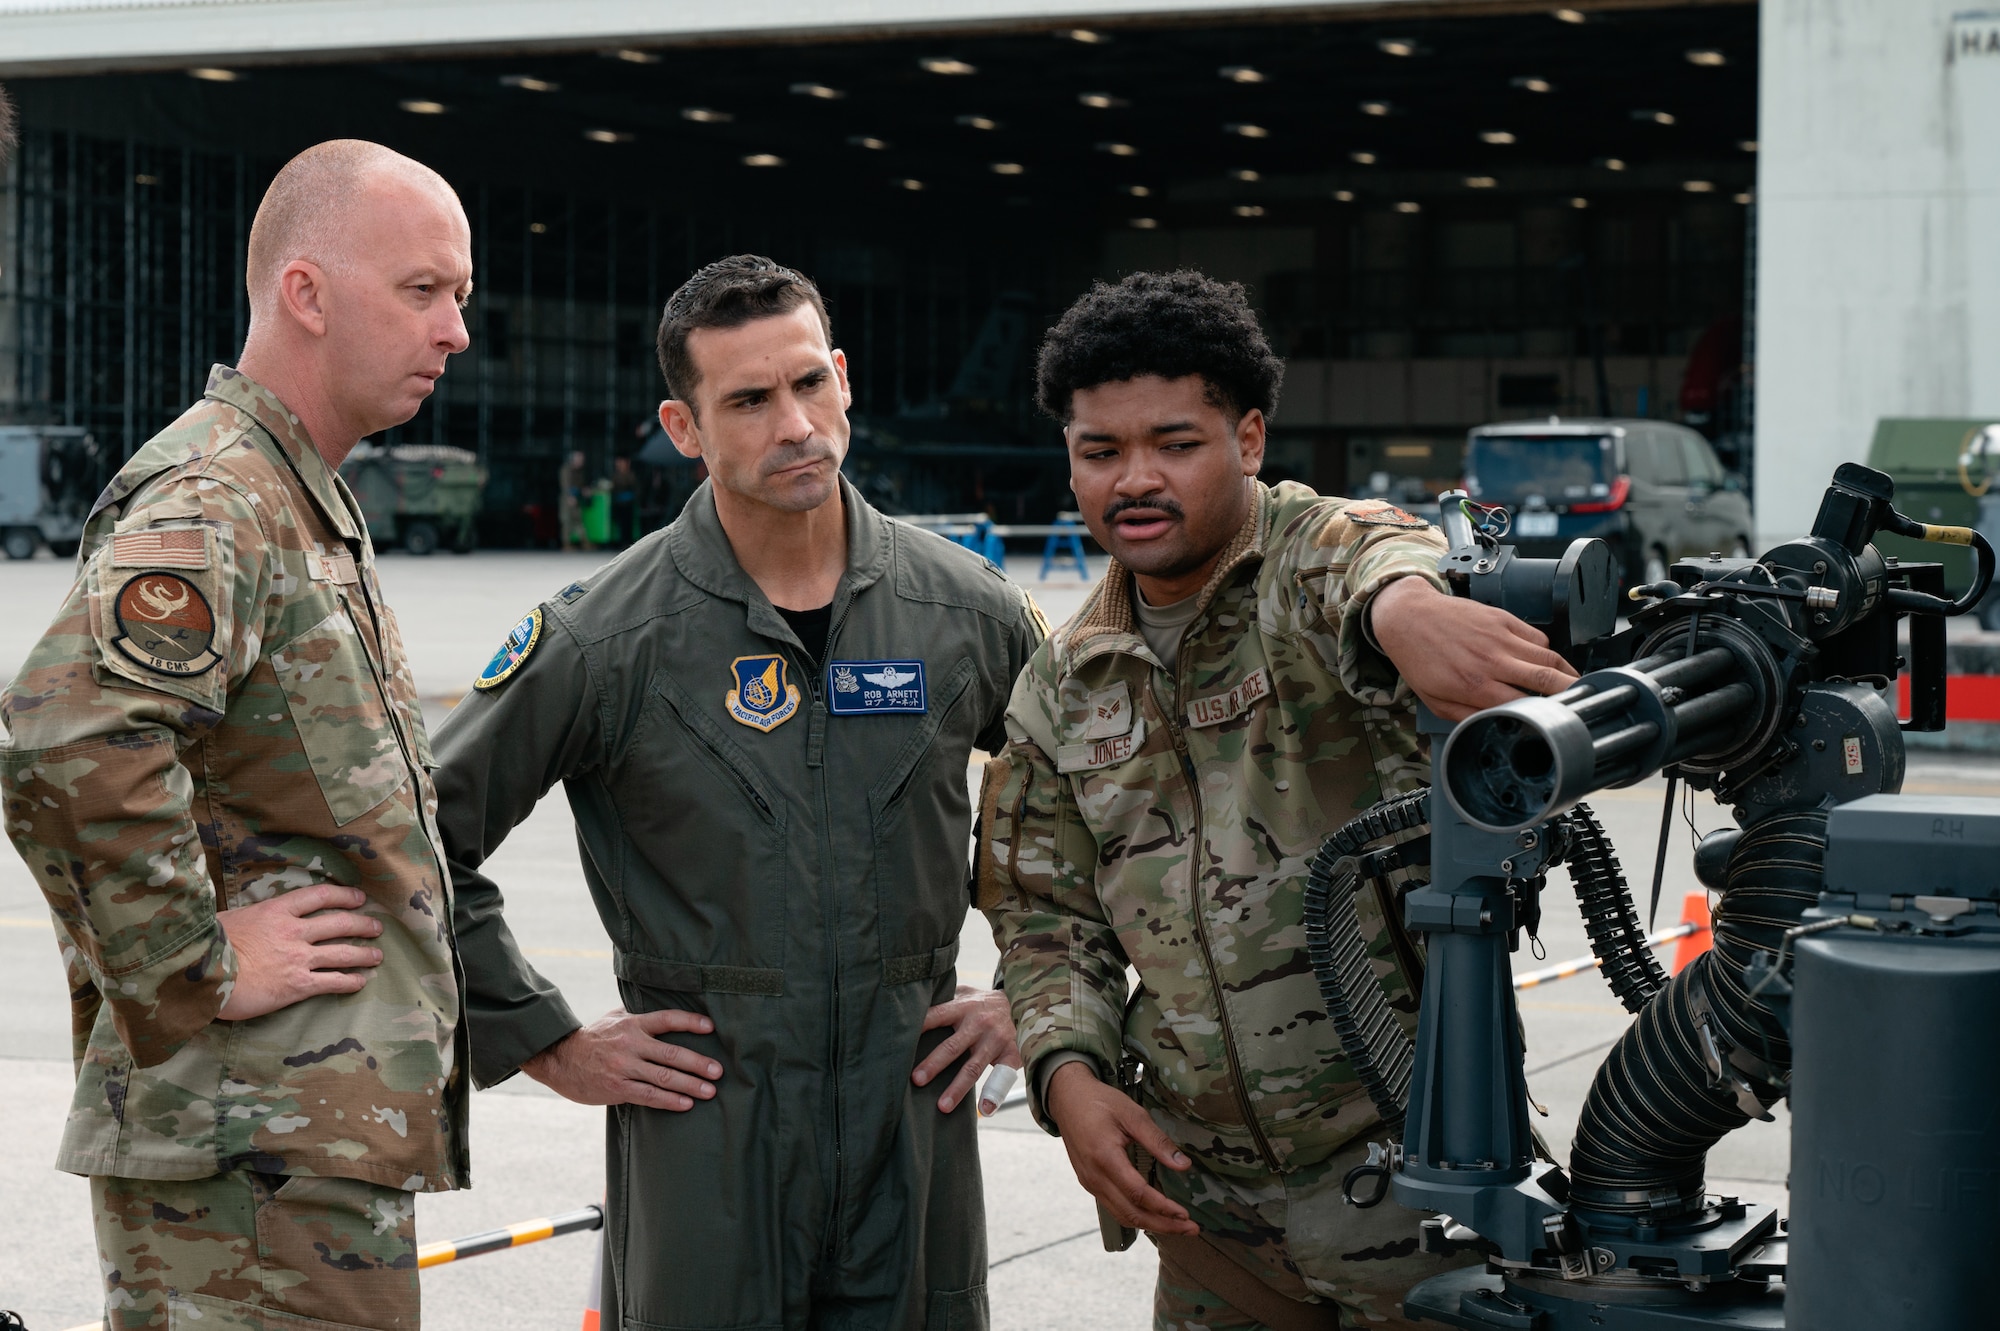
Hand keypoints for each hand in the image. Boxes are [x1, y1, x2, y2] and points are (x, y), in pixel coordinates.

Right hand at [215, 884, 382, 1020]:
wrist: (202, 975)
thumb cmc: (206, 946)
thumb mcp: (228, 919)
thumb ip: (250, 918)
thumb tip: (250, 919)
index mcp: (276, 910)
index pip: (319, 896)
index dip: (343, 895)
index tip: (358, 898)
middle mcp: (294, 931)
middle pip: (339, 923)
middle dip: (362, 924)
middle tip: (376, 927)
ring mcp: (299, 958)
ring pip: (343, 953)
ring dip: (364, 954)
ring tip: (377, 956)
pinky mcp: (298, 985)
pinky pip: (332, 981)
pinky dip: (350, 982)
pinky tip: (360, 982)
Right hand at [522, 1007, 719, 1110]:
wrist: (560, 1059)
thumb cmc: (594, 1038)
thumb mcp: (615, 1018)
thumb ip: (639, 1013)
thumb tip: (662, 999)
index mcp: (633, 1024)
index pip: (667, 1019)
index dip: (690, 1022)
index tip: (711, 1028)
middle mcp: (631, 1044)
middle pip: (672, 1053)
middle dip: (699, 1063)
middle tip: (719, 1071)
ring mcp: (624, 1067)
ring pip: (664, 1077)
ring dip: (690, 1085)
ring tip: (710, 1091)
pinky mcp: (617, 1088)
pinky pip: (649, 1096)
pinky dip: (670, 1101)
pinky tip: (686, 1104)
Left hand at [913, 985, 1022, 1113]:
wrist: (1025, 1002)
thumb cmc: (984, 1003)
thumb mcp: (965, 994)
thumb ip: (943, 999)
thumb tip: (910, 1004)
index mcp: (962, 1007)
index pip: (935, 1017)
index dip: (918, 1028)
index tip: (900, 1042)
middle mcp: (978, 1023)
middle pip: (952, 1046)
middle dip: (934, 1064)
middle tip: (916, 1080)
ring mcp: (995, 1040)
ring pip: (973, 1067)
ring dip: (957, 1088)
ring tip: (942, 1107)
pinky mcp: (1011, 1053)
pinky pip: (1002, 1077)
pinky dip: (994, 1095)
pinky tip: (985, 1110)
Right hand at [1045, 1061, 1198, 1235]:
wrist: (1067, 1099)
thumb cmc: (1100, 1102)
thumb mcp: (1132, 1114)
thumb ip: (1157, 1141)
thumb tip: (1183, 1165)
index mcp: (1105, 1157)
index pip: (1138, 1194)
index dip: (1163, 1208)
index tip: (1186, 1214)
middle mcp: (1094, 1176)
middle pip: (1131, 1213)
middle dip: (1163, 1225)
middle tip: (1190, 1229)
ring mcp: (1089, 1182)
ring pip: (1121, 1215)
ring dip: (1151, 1225)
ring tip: (1176, 1227)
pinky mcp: (1089, 1182)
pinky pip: (1113, 1207)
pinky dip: (1135, 1216)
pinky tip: (1152, 1215)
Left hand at [1369, 575, 1578, 721]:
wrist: (1408, 616)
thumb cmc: (1419, 659)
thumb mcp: (1436, 701)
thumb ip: (1469, 717)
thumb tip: (1498, 727)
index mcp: (1475, 685)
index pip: (1525, 705)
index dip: (1544, 717)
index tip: (1553, 726)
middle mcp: (1492, 660)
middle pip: (1548, 679)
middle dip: (1571, 695)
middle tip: (1582, 707)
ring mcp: (1500, 636)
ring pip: (1550, 656)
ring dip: (1567, 674)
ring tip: (1573, 687)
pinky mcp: (1503, 619)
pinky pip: (1538, 637)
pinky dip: (1547, 651)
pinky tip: (1544, 662)